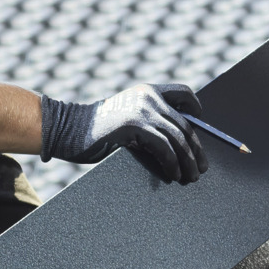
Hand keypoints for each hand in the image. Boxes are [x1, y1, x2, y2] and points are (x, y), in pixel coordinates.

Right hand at [40, 82, 208, 182]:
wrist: (67, 130)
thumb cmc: (97, 130)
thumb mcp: (127, 117)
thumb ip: (148, 119)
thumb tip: (178, 140)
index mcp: (147, 90)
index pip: (183, 93)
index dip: (197, 109)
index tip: (201, 129)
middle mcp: (148, 96)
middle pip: (185, 124)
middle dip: (196, 149)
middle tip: (201, 168)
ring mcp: (141, 110)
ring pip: (178, 138)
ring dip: (188, 161)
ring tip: (191, 177)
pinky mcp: (135, 126)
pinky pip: (164, 147)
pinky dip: (172, 163)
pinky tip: (173, 174)